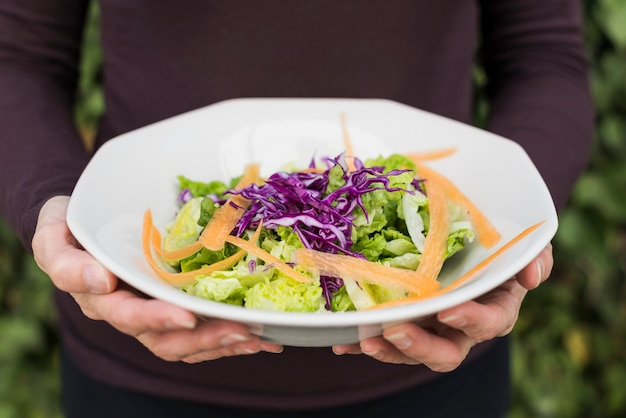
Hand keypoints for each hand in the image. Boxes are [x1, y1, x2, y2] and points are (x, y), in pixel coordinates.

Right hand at [32, 195, 281, 362]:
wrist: (87, 221)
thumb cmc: (70, 225)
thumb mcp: (52, 234)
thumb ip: (62, 258)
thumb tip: (101, 280)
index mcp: (101, 299)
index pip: (128, 315)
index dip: (157, 319)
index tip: (187, 316)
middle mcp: (131, 312)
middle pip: (166, 340)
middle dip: (205, 339)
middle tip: (241, 330)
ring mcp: (155, 313)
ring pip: (189, 343)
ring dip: (225, 343)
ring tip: (259, 337)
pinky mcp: (176, 306)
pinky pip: (202, 331)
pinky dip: (231, 336)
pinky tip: (262, 335)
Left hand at [332, 244, 553, 369]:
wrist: (469, 245)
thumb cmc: (498, 247)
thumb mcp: (523, 244)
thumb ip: (535, 255)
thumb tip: (531, 275)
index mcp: (494, 309)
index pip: (489, 322)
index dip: (471, 320)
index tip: (449, 310)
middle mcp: (462, 328)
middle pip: (446, 351)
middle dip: (421, 345)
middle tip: (396, 329)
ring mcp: (432, 329)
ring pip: (412, 351)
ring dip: (389, 350)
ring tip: (365, 339)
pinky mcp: (407, 325)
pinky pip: (386, 340)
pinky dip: (364, 344)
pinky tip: (343, 343)